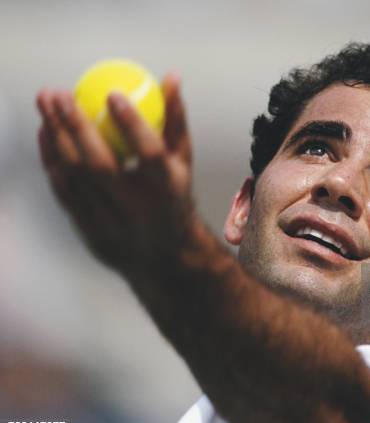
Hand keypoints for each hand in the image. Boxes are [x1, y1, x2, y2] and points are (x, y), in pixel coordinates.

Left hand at [36, 73, 196, 276]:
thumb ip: (175, 120)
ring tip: (45, 102)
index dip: (132, 124)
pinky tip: (46, 132)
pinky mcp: (90, 234)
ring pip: (75, 179)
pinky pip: (62, 191)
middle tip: (60, 93)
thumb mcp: (183, 163)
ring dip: (55, 137)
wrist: (164, 257)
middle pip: (102, 167)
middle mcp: (140, 212)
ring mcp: (112, 226)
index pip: (151, 155)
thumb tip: (170, 76)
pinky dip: (50, 159)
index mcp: (169, 192)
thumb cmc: (173, 197)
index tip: (112, 93)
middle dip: (76, 126)